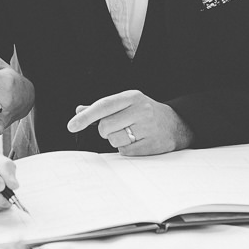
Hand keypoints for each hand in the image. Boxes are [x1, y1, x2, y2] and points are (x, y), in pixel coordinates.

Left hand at [67, 90, 193, 155]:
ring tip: (130, 134)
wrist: (176, 124)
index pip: (103, 105)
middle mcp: (141, 110)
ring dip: (116, 140)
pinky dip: (126, 148)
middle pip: (105, 126)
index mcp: (132, 97)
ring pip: (114, 140)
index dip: (85, 117)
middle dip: (105, 130)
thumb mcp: (126, 103)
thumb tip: (79, 111)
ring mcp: (148, 128)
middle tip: (117, 127)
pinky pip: (125, 151)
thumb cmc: (145, 112)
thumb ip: (103, 108)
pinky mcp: (152, 145)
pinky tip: (137, 141)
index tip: (72, 125)